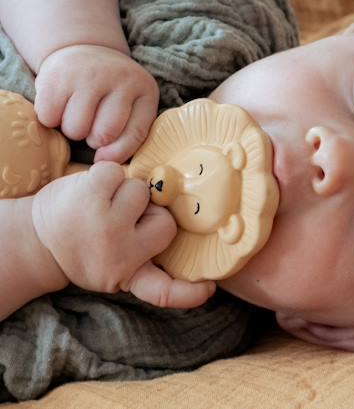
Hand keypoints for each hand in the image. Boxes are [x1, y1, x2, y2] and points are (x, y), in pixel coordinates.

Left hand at [32, 162, 215, 307]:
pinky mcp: (91, 198)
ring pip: (141, 190)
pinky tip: (90, 191)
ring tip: (101, 204)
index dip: (189, 292)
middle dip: (148, 212)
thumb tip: (173, 207)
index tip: (208, 288)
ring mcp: (107, 226)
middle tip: (120, 218)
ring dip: (123, 190)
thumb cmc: (82, 244)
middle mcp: (120, 257)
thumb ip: (145, 248)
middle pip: (165, 220)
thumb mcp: (114, 264)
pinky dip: (105, 174)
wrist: (36, 239)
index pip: (163, 292)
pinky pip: (116, 171)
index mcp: (128, 276)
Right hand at [35, 44, 158, 162]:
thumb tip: (104, 162)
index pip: (136, 133)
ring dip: (72, 130)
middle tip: (91, 125)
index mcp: (144, 89)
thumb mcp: (130, 106)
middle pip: (103, 134)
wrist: (85, 51)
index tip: (104, 157)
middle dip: (93, 139)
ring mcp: (88, 74)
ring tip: (76, 114)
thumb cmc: (110, 91)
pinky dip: (50, 119)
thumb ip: (127, 135)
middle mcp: (120, 78)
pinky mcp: (58, 75)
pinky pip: (49, 117)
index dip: (118, 153)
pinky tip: (60, 105)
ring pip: (75, 128)